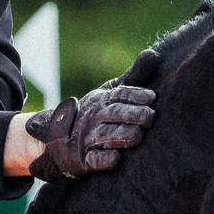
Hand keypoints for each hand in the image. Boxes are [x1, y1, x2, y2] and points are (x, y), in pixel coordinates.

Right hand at [24, 51, 158, 180]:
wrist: (59, 140)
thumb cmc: (97, 114)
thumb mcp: (112, 93)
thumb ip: (134, 76)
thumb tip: (154, 53)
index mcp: (102, 100)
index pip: (119, 94)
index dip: (135, 95)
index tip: (152, 97)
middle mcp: (94, 117)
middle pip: (113, 114)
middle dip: (131, 115)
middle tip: (150, 117)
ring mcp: (87, 139)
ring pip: (104, 136)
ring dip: (120, 136)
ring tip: (137, 136)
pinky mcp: (83, 160)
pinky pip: (92, 160)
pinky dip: (103, 159)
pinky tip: (116, 158)